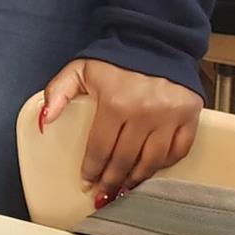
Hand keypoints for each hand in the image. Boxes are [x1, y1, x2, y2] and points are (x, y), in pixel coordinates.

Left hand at [39, 58, 200, 202]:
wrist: (154, 39)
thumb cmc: (116, 57)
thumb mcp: (80, 69)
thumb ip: (58, 93)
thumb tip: (43, 120)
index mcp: (115, 103)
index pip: (100, 148)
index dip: (92, 169)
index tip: (87, 182)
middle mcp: (144, 113)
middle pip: (125, 160)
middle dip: (111, 181)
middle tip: (104, 195)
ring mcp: (170, 116)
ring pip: (152, 162)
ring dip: (137, 180)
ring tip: (125, 190)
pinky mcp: (190, 115)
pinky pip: (179, 151)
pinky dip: (165, 164)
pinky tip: (152, 170)